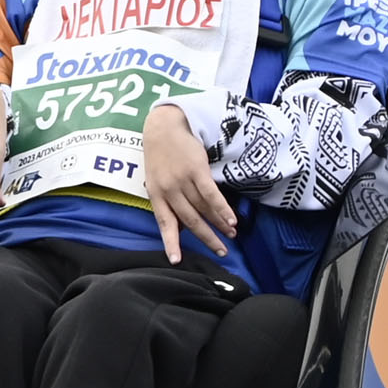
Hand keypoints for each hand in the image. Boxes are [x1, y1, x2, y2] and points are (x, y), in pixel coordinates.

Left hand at [142, 102, 238, 261]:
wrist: (164, 127)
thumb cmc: (160, 156)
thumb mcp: (156, 180)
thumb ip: (167, 201)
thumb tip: (180, 225)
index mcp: (156, 195)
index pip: (164, 223)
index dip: (171, 243)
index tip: (177, 260)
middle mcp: (168, 191)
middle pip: (190, 220)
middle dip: (207, 238)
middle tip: (221, 251)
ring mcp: (182, 180)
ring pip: (203, 209)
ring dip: (220, 224)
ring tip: (231, 234)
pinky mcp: (197, 170)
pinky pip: (211, 195)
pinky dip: (222, 209)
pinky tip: (232, 219)